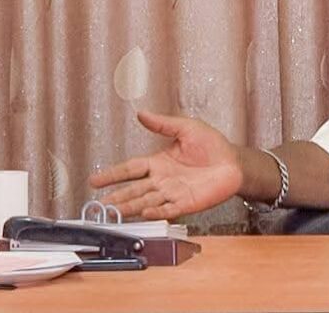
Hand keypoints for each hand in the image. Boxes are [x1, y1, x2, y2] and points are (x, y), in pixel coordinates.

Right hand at [88, 111, 243, 219]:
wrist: (235, 162)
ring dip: (129, 208)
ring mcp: (173, 193)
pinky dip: (156, 212)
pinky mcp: (187, 203)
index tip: (94, 181)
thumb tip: (141, 113)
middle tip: (98, 205)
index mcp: (158, 162)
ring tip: (112, 213)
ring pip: (146, 202)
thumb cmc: (213, 145)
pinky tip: (143, 214)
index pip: (130, 169)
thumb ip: (163, 124)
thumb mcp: (187, 128)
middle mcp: (162, 180)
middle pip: (134, 190)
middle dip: (116, 198)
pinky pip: (168, 209)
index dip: (112, 175)